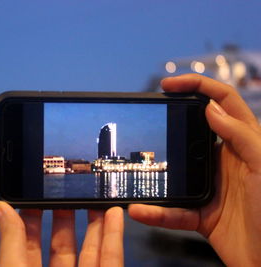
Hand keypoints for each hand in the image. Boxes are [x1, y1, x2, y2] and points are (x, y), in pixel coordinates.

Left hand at [0, 201, 123, 266]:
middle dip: (65, 216)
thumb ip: (10, 242)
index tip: (36, 194)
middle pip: (61, 245)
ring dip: (94, 223)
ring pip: (90, 251)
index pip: (28, 243)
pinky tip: (114, 215)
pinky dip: (114, 237)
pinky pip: (112, 260)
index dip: (32, 217)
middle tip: (67, 190)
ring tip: (95, 197)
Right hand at [129, 74, 260, 265]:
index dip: (196, 86)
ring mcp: (211, 187)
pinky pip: (173, 210)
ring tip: (135, 169)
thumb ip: (241, 136)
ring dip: (155, 174)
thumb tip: (211, 107)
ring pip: (176, 173)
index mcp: (245, 144)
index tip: (168, 85)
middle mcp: (225, 161)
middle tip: (147, 117)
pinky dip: (157, 212)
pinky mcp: (201, 214)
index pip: (221, 103)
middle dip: (168, 122)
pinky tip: (141, 210)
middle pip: (191, 132)